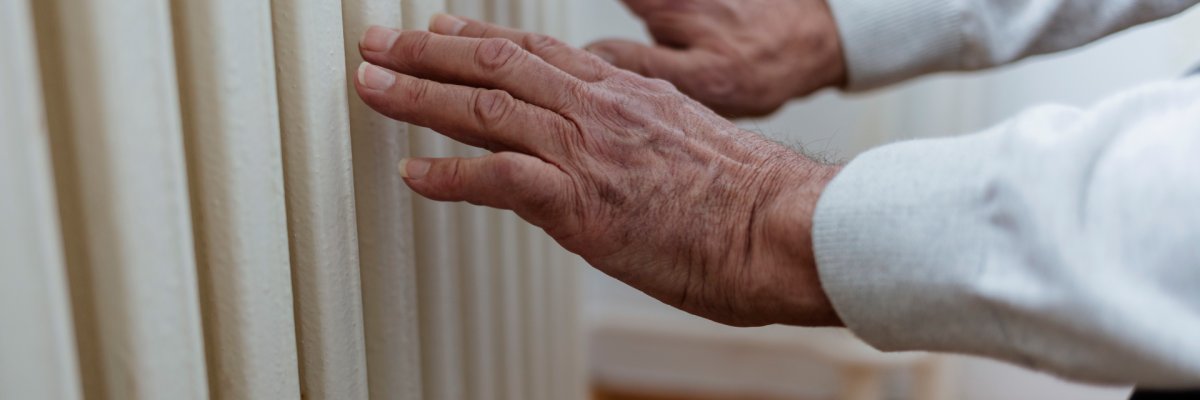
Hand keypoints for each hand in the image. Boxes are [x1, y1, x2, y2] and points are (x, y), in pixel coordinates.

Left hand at [354, 15, 842, 326]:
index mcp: (625, 93)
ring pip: (487, 110)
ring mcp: (587, 154)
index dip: (478, 39)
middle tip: (377, 44)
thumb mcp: (687, 139)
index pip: (537, 52)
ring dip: (419, 96)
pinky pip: (500, 181)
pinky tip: (413, 174)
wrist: (783, 226)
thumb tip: (608, 146)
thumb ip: (636, 132)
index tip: (441, 29)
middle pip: (498, 65)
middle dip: (428, 51)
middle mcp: (599, 111)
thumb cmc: (746, 197)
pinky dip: (450, 177)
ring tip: (371, 86)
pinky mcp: (582, 204)